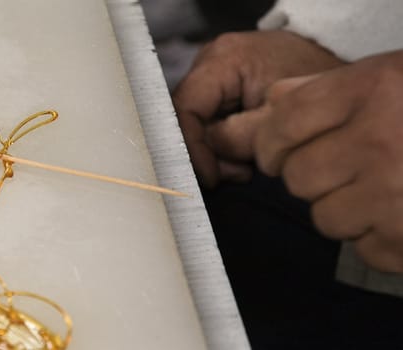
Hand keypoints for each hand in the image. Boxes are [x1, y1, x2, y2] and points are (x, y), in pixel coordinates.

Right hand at [172, 30, 343, 186]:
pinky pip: (208, 123)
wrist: (340, 76)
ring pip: (196, 125)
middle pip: (187, 118)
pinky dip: (224, 145)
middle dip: (209, 152)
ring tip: (246, 164)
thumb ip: (238, 140)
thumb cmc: (316, 86)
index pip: (186, 108)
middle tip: (238, 172)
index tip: (212, 177)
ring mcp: (213, 76)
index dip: (192, 147)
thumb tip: (207, 169)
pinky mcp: (220, 90)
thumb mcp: (279, 118)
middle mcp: (209, 62)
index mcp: (222, 59)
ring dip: (217, 152)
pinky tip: (245, 155)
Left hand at [252, 51, 402, 272]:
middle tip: (338, 171)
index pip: (284, 124)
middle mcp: (380, 142)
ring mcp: (397, 195)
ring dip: (343, 210)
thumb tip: (273, 104)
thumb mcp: (390, 76)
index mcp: (373, 91)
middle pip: (297, 177)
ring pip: (325, 218)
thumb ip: (326, 87)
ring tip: (376, 193)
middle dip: (310, 177)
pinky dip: (378, 239)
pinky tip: (401, 216)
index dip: (269, 143)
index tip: (274, 155)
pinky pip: (365, 250)